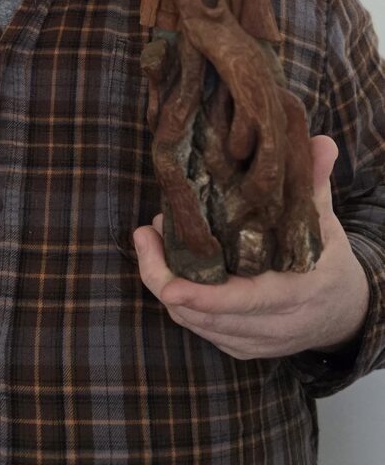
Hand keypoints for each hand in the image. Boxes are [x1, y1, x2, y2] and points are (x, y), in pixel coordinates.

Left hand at [133, 135, 369, 359]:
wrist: (343, 313)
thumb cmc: (328, 260)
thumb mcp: (325, 222)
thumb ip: (315, 184)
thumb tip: (322, 142)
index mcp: (295, 293)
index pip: (245, 301)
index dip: (204, 296)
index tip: (170, 286)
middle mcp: (272, 325)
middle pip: (206, 315)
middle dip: (165, 278)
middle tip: (145, 232)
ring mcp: (253, 340)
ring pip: (195, 323)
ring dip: (165, 282)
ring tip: (150, 237)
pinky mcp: (239, 346)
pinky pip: (198, 327)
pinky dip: (178, 298)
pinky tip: (166, 261)